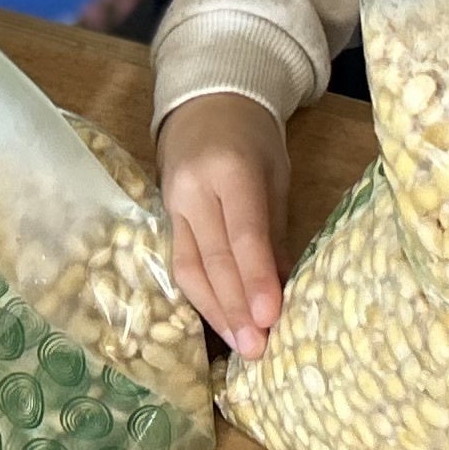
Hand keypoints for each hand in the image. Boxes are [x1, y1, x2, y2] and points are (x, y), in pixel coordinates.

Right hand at [158, 91, 292, 356]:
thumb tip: (285, 288)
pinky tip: (220, 321)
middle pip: (214, 257)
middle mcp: (194, 189)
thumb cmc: (252, 136)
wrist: (204, 100)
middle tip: (257, 349)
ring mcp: (172, 204)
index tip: (272, 317)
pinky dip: (202, 296)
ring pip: (190, 268)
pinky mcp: (163, 217)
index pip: (244, 232)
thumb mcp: (276, 173)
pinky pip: (181, 263)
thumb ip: (277, 230)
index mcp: (230, 169)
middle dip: (236, 308)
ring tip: (241, 346)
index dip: (256, 277)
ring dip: (216, 312)